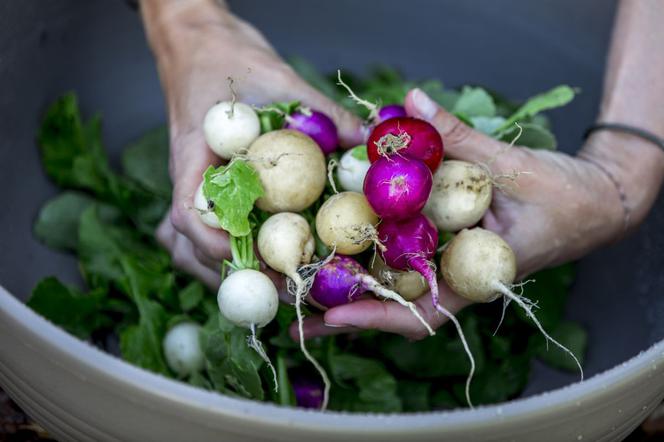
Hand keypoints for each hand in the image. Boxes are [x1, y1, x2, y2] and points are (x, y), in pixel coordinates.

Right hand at [141, 2, 363, 287]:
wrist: (200, 44)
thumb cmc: (227, 57)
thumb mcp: (279, 79)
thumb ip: (322, 111)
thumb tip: (371, 142)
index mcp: (193, 158)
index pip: (188, 214)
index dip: (217, 246)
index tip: (255, 262)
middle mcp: (189, 181)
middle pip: (190, 245)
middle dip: (234, 275)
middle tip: (285, 290)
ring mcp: (195, 188)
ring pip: (192, 246)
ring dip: (227, 272)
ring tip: (277, 287)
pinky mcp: (209, 188)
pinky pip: (208, 230)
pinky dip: (229, 252)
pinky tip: (263, 261)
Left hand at [296, 87, 624, 340]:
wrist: (591, 201)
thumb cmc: (562, 194)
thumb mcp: (511, 164)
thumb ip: (458, 135)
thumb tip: (411, 99)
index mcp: (475, 275)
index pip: (423, 311)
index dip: (378, 316)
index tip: (334, 315)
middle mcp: (455, 277)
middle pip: (394, 309)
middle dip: (347, 317)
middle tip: (294, 321)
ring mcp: (448, 265)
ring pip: (394, 289)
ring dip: (349, 293)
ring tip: (298, 294)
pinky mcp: (443, 247)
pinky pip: (403, 259)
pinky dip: (370, 257)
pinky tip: (335, 250)